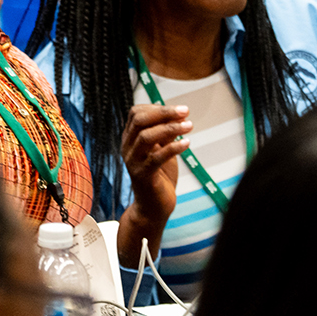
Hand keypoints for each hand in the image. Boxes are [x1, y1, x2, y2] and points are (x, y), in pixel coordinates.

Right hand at [122, 103, 190, 222]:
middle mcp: (127, 148)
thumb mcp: (162, 149)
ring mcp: (133, 162)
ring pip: (146, 136)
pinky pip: (156, 157)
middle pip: (139, 121)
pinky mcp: (142, 176)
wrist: (153, 207)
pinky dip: (173, 148)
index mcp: (130, 139)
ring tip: (189, 126)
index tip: (179, 110)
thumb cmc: (159, 176)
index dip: (157, 108)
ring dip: (170, 128)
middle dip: (163, 113)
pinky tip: (187, 144)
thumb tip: (179, 115)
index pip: (136, 113)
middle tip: (185, 111)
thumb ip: (165, 134)